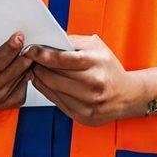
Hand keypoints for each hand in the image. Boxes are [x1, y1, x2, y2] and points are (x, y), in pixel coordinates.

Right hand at [0, 22, 34, 116]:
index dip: (10, 48)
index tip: (20, 36)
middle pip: (14, 70)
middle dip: (25, 55)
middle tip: (33, 42)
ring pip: (20, 81)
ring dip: (27, 67)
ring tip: (32, 52)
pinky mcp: (0, 104)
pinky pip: (20, 95)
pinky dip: (25, 83)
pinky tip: (24, 71)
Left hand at [27, 34, 146, 126]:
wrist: (127, 95)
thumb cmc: (109, 68)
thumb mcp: (97, 47)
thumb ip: (73, 41)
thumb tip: (49, 41)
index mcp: (96, 63)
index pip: (62, 59)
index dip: (43, 54)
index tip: (31, 50)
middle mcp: (93, 84)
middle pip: (55, 75)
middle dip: (38, 66)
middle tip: (29, 59)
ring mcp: (88, 102)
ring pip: (53, 89)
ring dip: (39, 78)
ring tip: (35, 69)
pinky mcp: (82, 115)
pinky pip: (57, 102)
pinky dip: (47, 91)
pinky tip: (44, 83)